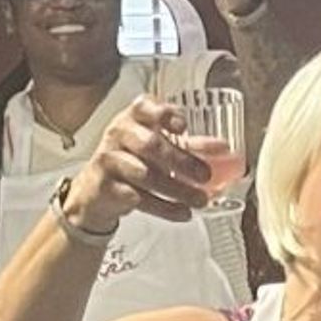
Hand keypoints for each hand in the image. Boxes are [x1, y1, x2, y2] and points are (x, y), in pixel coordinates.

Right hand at [64, 93, 214, 231]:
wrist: (97, 189)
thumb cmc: (133, 160)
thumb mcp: (160, 148)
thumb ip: (191, 147)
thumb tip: (223, 148)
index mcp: (134, 117)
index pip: (146, 107)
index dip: (164, 115)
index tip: (183, 127)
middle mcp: (119, 133)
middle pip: (150, 145)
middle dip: (181, 161)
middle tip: (205, 175)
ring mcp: (110, 159)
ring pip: (144, 175)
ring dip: (177, 189)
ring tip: (200, 200)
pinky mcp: (106, 187)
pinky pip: (138, 198)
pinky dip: (164, 208)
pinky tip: (182, 213)